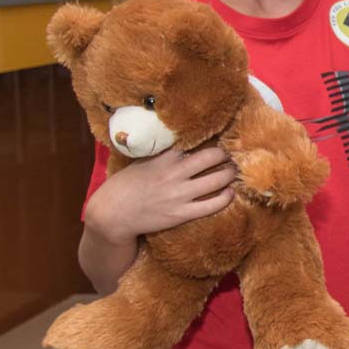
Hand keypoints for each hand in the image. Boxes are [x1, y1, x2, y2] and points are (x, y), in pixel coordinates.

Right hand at [84, 147, 235, 242]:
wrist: (112, 214)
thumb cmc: (126, 184)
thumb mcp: (142, 160)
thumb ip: (163, 152)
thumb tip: (184, 140)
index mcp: (164, 157)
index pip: (196, 140)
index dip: (214, 136)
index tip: (225, 133)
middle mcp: (174, 173)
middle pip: (213, 157)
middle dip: (228, 154)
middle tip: (236, 153)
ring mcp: (179, 195)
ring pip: (217, 180)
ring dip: (231, 174)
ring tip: (236, 170)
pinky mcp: (181, 214)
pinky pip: (212, 205)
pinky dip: (226, 197)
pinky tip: (230, 192)